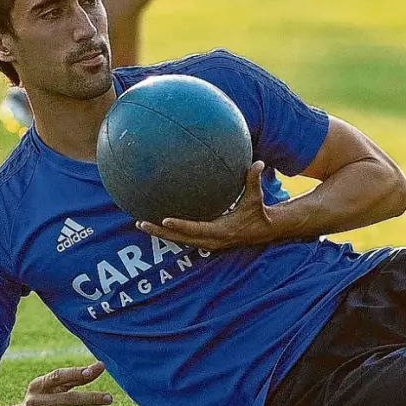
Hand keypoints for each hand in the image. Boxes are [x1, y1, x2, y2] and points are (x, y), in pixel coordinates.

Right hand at [1, 361, 112, 405]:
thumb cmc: (44, 401)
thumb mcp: (55, 388)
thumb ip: (77, 377)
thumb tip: (101, 365)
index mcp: (37, 386)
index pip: (57, 376)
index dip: (76, 373)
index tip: (95, 370)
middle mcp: (34, 402)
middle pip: (68, 398)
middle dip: (91, 398)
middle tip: (109, 398)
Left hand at [138, 161, 274, 250]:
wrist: (264, 232)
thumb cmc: (259, 212)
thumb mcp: (256, 197)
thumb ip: (254, 180)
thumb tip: (259, 162)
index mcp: (222, 231)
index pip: (196, 229)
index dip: (180, 226)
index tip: (164, 220)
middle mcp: (212, 241)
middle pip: (181, 239)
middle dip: (161, 232)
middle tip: (141, 223)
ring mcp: (208, 243)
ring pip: (180, 241)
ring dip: (161, 234)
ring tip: (141, 224)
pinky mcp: (206, 242)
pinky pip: (185, 238)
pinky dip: (170, 232)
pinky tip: (156, 222)